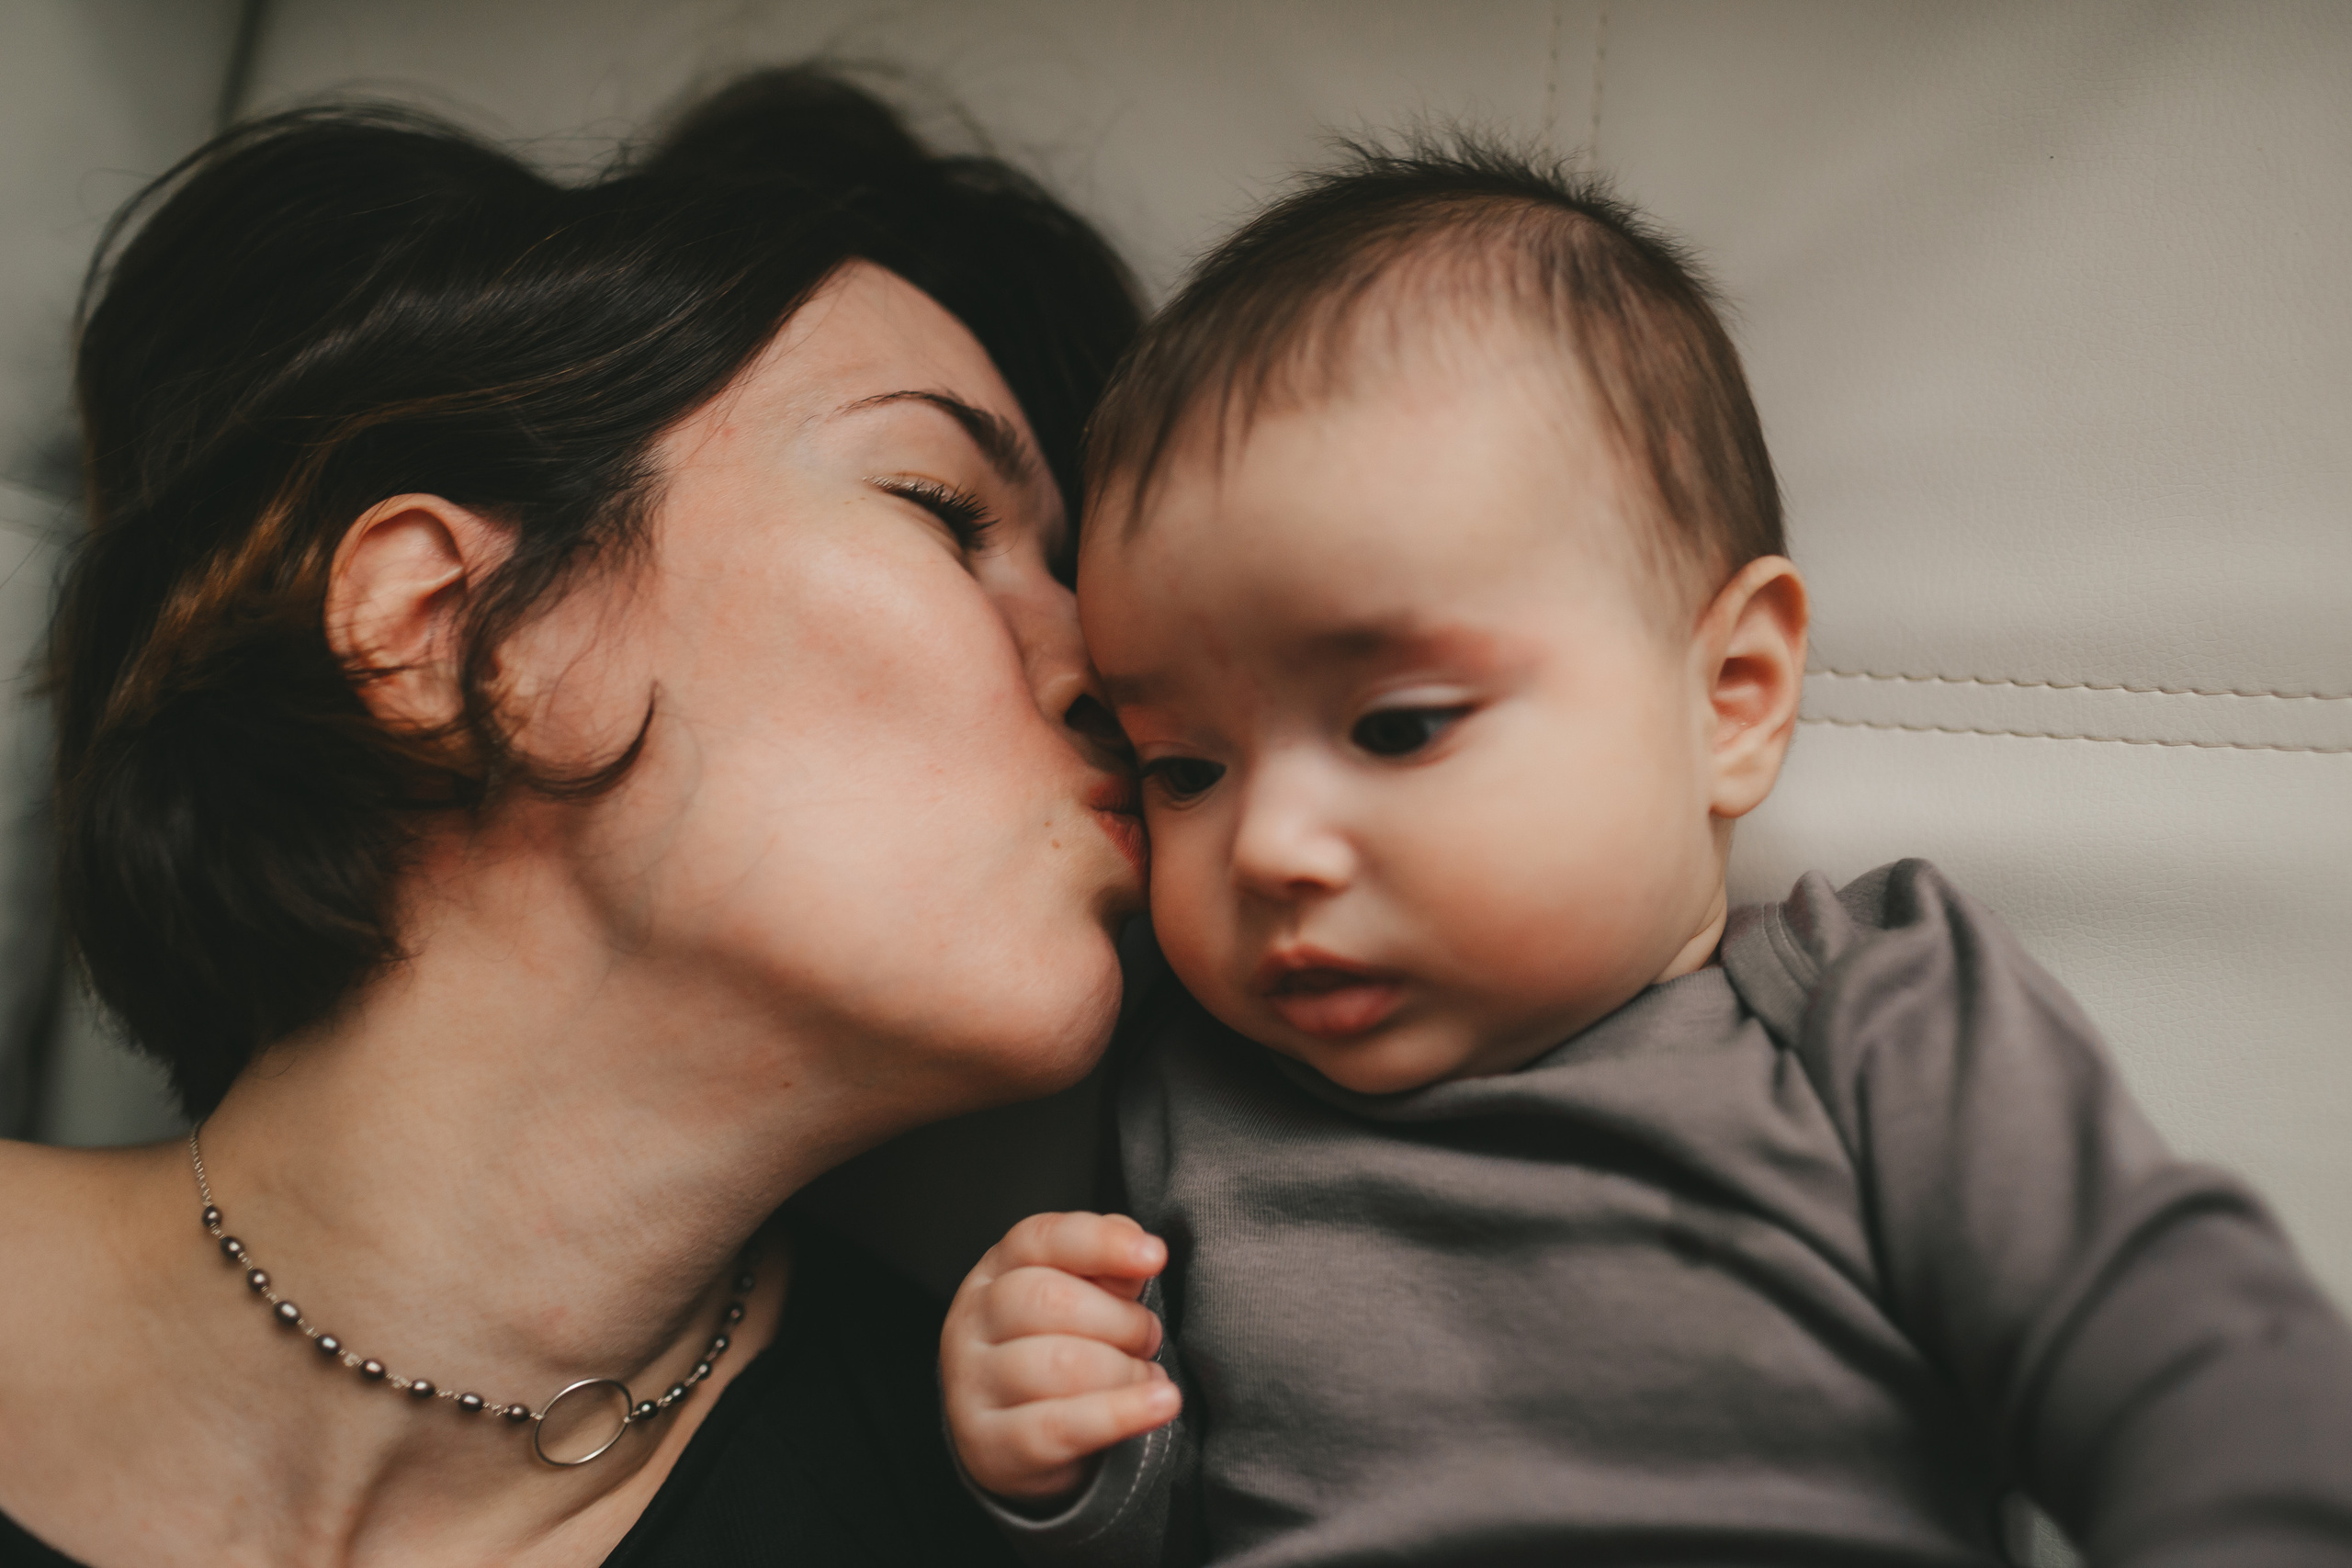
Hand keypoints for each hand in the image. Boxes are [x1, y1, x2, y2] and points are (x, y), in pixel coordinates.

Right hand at [942, 1211, 1180, 1503]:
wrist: (1014, 1444)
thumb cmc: (1059, 1353)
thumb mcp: (1078, 1299)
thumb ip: (1107, 1267)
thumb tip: (1141, 1251)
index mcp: (997, 1270)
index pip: (1042, 1238)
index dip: (1102, 1243)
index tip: (1155, 1256)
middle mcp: (975, 1320)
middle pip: (1050, 1300)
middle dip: (1121, 1320)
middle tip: (1148, 1337)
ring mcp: (974, 1384)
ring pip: (1060, 1365)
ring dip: (1124, 1371)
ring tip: (1145, 1378)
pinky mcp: (991, 1445)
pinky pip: (1060, 1427)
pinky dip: (1121, 1414)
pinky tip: (1160, 1405)